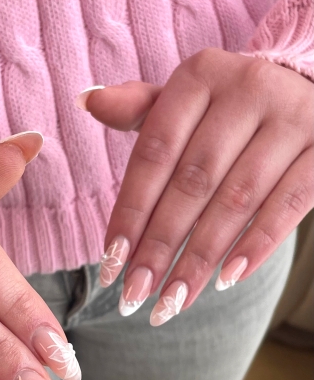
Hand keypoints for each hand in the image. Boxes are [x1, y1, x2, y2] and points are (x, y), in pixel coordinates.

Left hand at [79, 49, 313, 323]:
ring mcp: (293, 118)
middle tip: (134, 295)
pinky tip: (225, 282)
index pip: (154, 154)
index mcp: (201, 76)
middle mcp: (247, 89)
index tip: (109, 262)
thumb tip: (87, 101)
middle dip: (160, 246)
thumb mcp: (186, 98)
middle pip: (192, 183)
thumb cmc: (229, 105)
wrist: (306, 86)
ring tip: (171, 303)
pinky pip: (288, 206)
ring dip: (200, 259)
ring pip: (237, 201)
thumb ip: (139, 108)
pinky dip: (256, 246)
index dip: (130, 211)